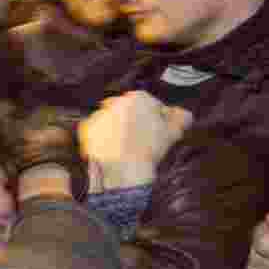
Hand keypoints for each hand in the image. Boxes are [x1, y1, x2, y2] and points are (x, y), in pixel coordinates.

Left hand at [78, 91, 192, 188]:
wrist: (124, 170)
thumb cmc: (148, 150)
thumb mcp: (173, 132)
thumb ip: (181, 117)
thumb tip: (182, 113)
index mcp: (139, 98)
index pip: (150, 105)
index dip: (155, 120)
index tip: (155, 132)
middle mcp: (116, 101)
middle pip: (129, 111)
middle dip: (134, 123)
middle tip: (140, 140)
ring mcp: (99, 114)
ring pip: (112, 120)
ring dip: (118, 130)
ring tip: (125, 147)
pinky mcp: (86, 128)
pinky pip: (96, 132)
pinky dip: (102, 139)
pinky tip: (112, 149)